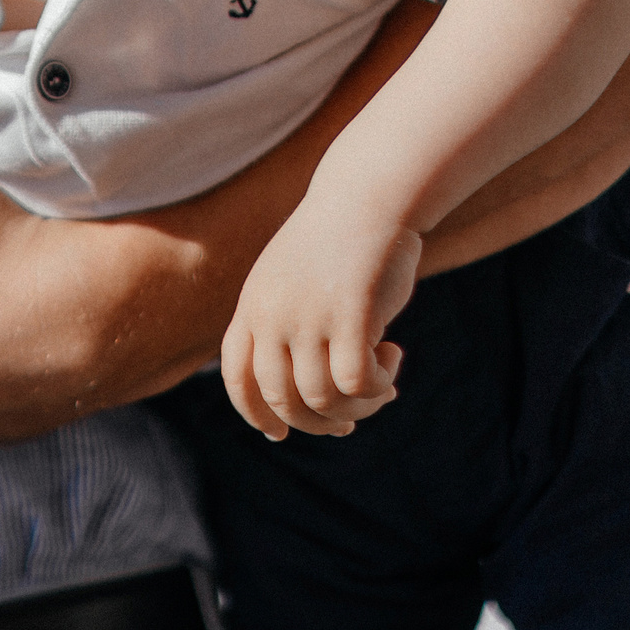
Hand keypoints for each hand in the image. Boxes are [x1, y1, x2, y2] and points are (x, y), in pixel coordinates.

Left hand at [219, 202, 419, 440]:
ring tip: (381, 384)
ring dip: (357, 407)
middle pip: (282, 399)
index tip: (278, 433)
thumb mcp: (293, 281)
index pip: (236, 376)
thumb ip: (287, 327)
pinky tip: (393, 360)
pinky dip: (377, 387)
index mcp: (252, 307)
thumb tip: (311, 394)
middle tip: (350, 420)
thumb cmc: (337, 242)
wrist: (368, 197)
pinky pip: (357, 383)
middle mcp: (272, 316)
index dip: (255, 412)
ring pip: (323, 399)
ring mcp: (308, 317)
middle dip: (318, 422)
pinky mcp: (350, 316)